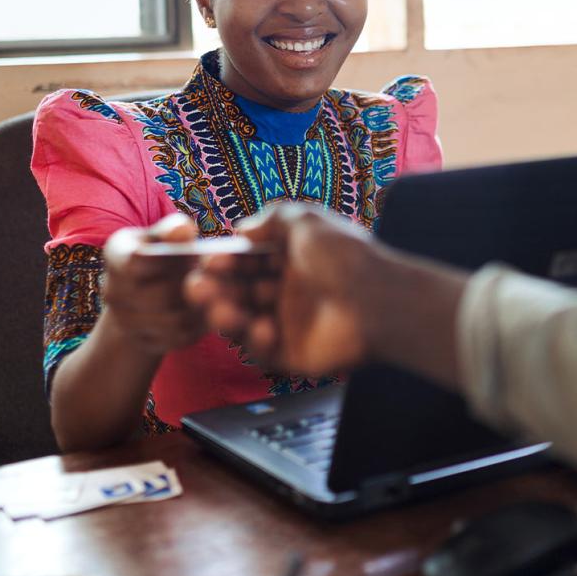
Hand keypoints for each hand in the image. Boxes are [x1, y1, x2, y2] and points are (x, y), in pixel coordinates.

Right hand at [100, 213, 206, 355]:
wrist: (150, 293)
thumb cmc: (163, 254)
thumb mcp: (163, 236)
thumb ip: (172, 231)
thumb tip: (184, 229)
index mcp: (116, 254)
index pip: (136, 262)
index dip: (169, 261)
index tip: (194, 255)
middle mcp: (112, 291)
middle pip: (160, 296)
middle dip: (192, 287)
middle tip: (215, 277)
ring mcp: (125, 322)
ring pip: (173, 321)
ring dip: (199, 308)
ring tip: (215, 294)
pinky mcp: (144, 343)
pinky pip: (179, 338)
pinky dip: (199, 326)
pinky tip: (207, 311)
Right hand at [185, 203, 379, 376]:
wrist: (380, 300)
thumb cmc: (347, 256)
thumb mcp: (306, 222)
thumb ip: (272, 220)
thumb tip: (242, 230)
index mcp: (291, 261)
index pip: (245, 262)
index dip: (224, 262)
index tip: (207, 259)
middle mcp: (287, 292)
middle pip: (238, 293)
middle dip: (215, 290)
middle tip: (196, 288)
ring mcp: (289, 325)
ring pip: (243, 323)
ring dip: (226, 316)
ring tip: (219, 310)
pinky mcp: (292, 355)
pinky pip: (262, 352)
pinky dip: (256, 341)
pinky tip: (263, 328)